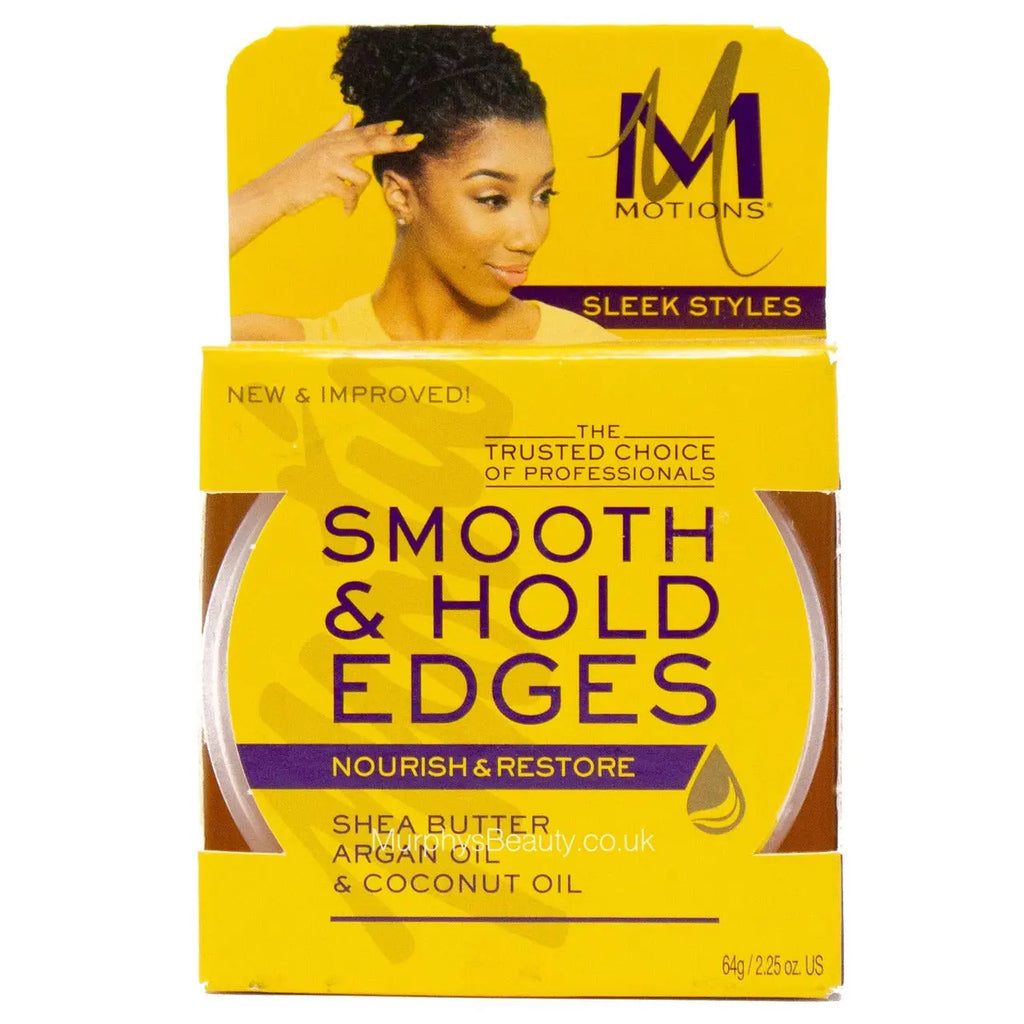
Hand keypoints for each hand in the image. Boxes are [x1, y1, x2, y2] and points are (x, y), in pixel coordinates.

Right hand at [265, 113, 422, 216]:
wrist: (274, 189)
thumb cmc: (296, 170)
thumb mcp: (315, 146)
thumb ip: (336, 131)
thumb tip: (350, 113)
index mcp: (332, 140)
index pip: (362, 132)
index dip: (382, 128)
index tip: (402, 125)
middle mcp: (331, 148)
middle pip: (369, 144)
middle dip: (394, 143)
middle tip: (416, 141)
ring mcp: (328, 164)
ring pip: (361, 177)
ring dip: (358, 193)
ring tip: (347, 202)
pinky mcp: (325, 182)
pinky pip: (350, 195)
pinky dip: (350, 206)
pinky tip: (346, 213)